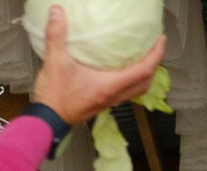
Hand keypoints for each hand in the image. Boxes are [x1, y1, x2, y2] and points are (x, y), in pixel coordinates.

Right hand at [29, 4, 166, 125]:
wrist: (45, 122)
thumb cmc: (54, 98)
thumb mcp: (55, 63)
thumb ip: (57, 36)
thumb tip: (57, 13)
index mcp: (109, 85)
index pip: (144, 70)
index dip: (156, 54)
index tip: (160, 40)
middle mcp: (112, 95)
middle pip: (145, 83)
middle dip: (154, 65)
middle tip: (154, 49)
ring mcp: (107, 102)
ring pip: (135, 90)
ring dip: (142, 76)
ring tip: (142, 60)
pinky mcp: (99, 105)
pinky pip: (123, 93)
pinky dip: (128, 82)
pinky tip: (119, 72)